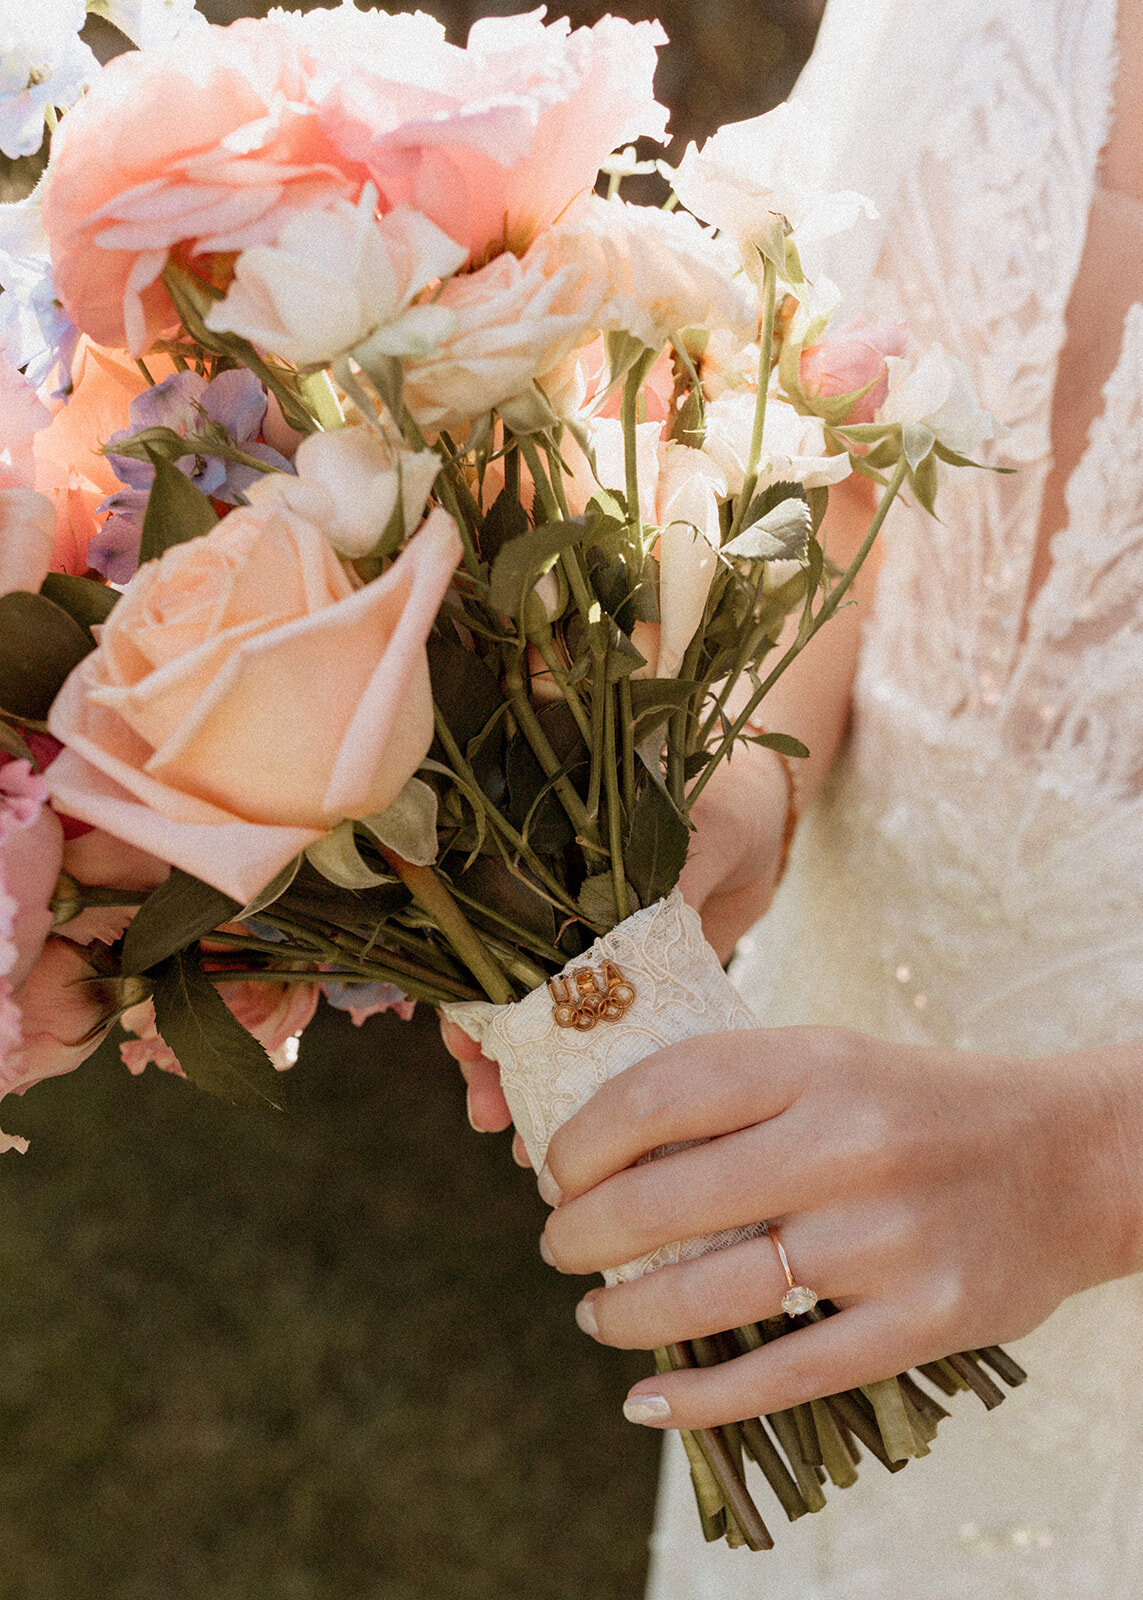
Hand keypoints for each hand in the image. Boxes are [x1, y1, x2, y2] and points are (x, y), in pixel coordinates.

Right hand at [439, 738, 792, 1144]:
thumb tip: (627, 940)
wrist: (771, 816)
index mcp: (550, 873)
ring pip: (556, 1036)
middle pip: (512, 1001)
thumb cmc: (723, 801)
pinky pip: (611, 1051)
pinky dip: (598, 1092)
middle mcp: (563, 923)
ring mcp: (601, 964)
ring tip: (526, 1146)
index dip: (473, 996)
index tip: (467, 1046)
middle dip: (493, 1062)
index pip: (492, 942)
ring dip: (536, 1089)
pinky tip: (591, 1134)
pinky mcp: (643, 996)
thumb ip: (667, 879)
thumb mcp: (694, 831)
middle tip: (488, 1115)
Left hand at [535, 1027, 1137, 1428]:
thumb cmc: (916, 1106)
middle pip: (664, 1202)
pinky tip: (647, 1400)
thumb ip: (726, 1093)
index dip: (580, 1141)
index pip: (657, 1095)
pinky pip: (784, 1374)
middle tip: (559, 1245)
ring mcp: (886, 1238)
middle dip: (580, 1235)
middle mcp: (847, 1143)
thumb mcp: (828, 1061)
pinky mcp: (922, 1321)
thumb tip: (587, 1147)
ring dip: (623, 1314)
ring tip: (594, 1313)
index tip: (553, 1169)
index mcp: (814, 1062)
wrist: (1069, 1159)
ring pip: (709, 1295)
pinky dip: (699, 1398)